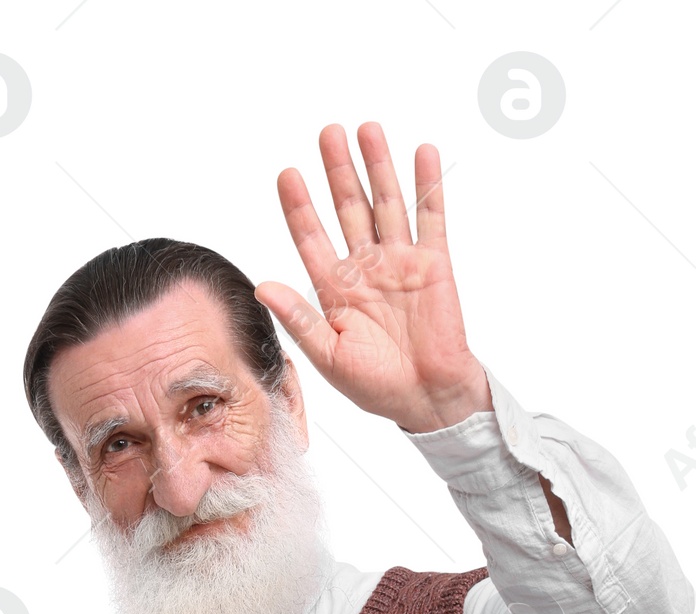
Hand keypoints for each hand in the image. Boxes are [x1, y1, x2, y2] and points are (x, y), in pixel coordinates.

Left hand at [255, 122, 490, 434]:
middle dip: (337, 170)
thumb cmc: (377, 386)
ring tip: (367, 130)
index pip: (311, 237)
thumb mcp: (329, 356)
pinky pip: (431, 217)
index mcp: (336, 289)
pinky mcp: (434, 264)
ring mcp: (400, 261)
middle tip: (327, 133)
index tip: (287, 175)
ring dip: (377, 166)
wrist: (427, 400)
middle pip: (348, 208)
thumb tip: (262, 286)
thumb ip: (299, 318)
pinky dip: (427, 185)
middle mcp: (366, 267)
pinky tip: (422, 153)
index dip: (299, 206)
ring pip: (385, 203)